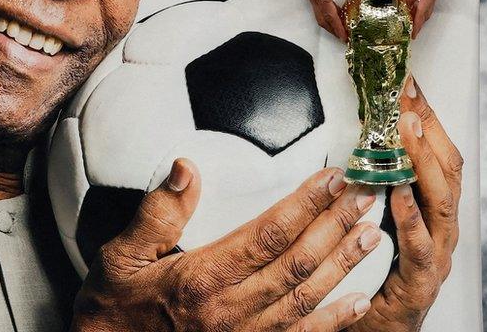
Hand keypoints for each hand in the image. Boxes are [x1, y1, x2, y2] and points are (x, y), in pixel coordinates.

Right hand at [72, 161, 382, 331]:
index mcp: (201, 279)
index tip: (333, 177)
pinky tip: (359, 300)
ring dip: (343, 265)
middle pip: (297, 263)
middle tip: (366, 194)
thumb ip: (156, 214)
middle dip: (336, 225)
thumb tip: (187, 169)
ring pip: (306, 298)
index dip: (306, 204)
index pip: (267, 234)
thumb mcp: (119, 257)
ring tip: (372, 233)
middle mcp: (229, 311)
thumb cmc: (115, 309)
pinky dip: (334, 321)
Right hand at [293, 0, 346, 40]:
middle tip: (344, 39)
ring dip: (331, 24)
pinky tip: (337, 12)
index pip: (328, 15)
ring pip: (322, 14)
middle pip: (323, 19)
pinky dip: (330, 13)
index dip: (336, 27)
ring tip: (341, 30)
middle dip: (333, 30)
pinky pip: (323, 6)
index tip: (344, 37)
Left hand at [347, 76, 462, 330]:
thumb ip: (369, 192)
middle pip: (447, 171)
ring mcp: (436, 258)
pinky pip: (418, 248)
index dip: (427, 120)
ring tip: (407, 129)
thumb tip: (352, 149)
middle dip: (430, 129)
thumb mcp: (372, 228)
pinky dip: (409, 218)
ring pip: (441, 203)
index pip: (436, 157)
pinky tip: (397, 193)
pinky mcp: (420, 284)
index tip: (410, 86)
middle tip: (409, 95)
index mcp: (430, 215)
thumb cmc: (373, 286)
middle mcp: (441, 232)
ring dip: (423, 162)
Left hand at [406, 0, 453, 38]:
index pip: (424, 10)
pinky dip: (409, 4)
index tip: (415, 33)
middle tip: (408, 35)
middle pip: (423, 12)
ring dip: (413, 15)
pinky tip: (403, 8)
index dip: (419, 22)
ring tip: (405, 25)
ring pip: (419, 6)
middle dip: (417, 24)